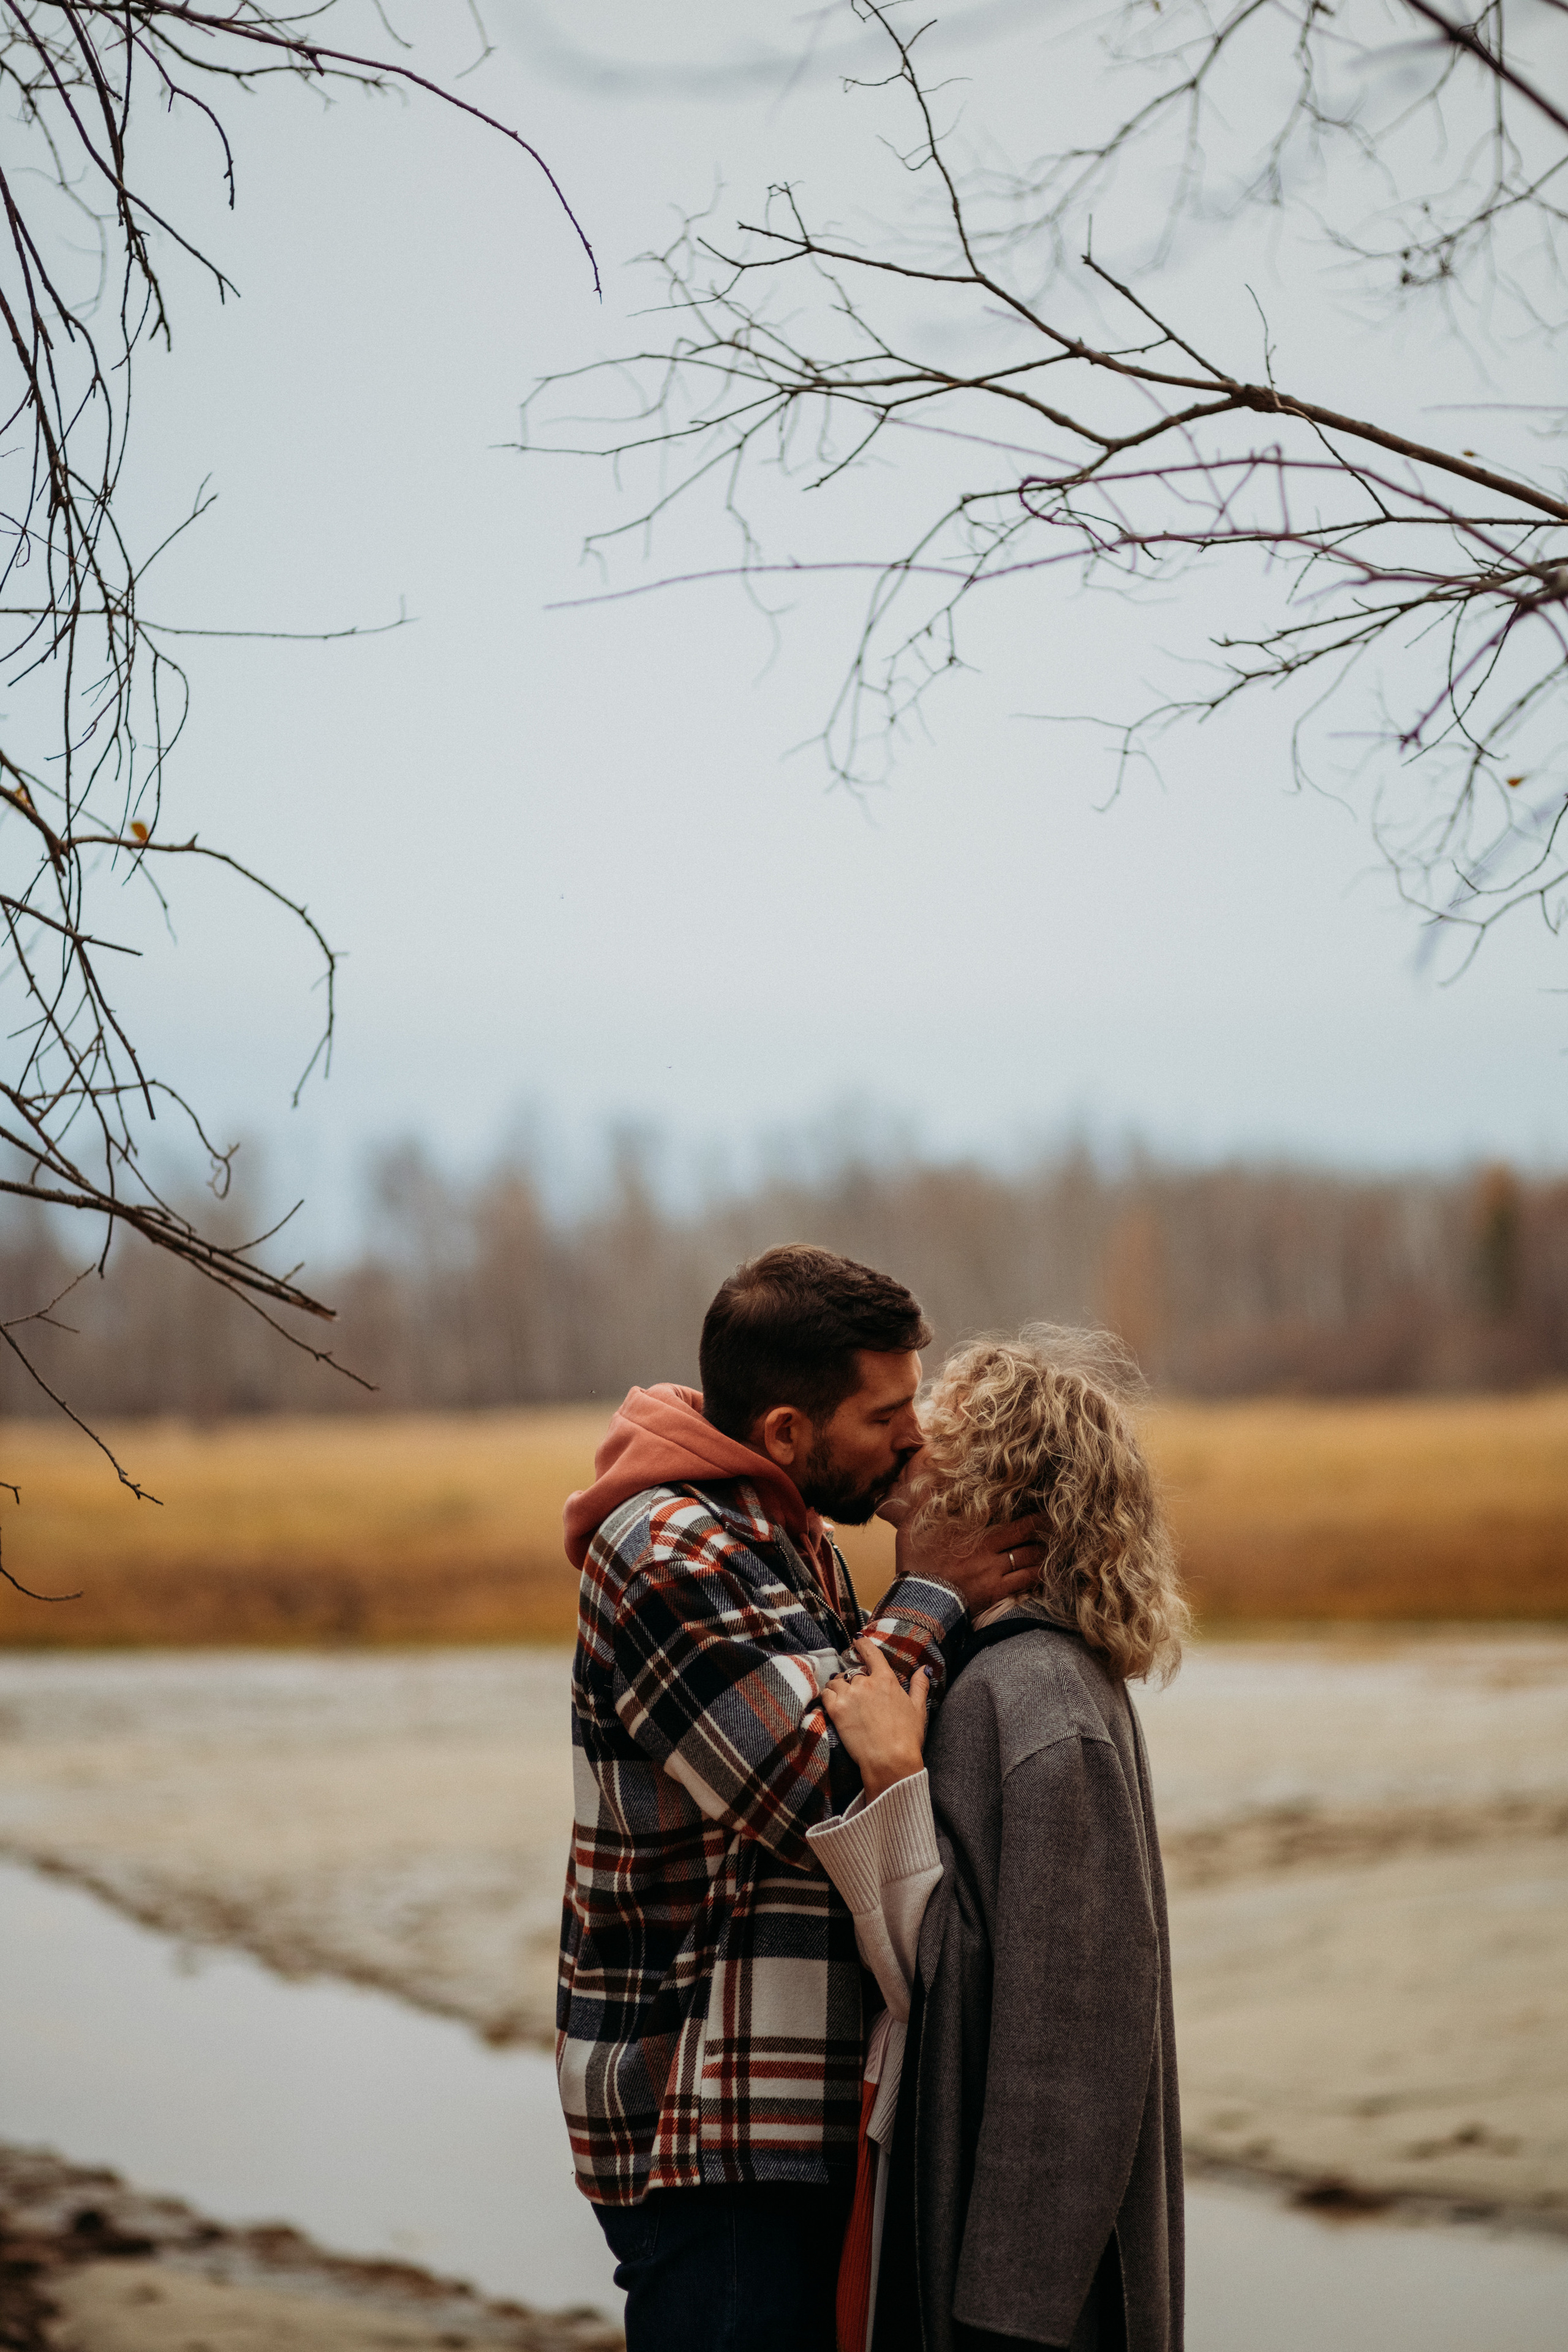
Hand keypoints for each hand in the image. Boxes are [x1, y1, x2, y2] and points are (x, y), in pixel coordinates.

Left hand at [821, 1639, 929, 1800]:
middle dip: (854, 1681)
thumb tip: (924, 1669)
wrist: (890, 1761)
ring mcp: (849, 1696)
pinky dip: (827, 1696)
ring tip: (843, 1698)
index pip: (870, 1653)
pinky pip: (825, 1694)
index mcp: (886, 1680)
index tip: (857, 1640)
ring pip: (836, 1681)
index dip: (862, 1644)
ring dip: (839, 1687)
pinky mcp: (836, 1710)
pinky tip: (832, 1703)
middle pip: (853, 1673)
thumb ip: (919, 1686)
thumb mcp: (919, 1709)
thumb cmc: (907, 1737)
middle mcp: (865, 1683)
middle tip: (857, 1695)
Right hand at [893, 1508, 1045, 1618]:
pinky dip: (1038, 1575)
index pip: (1004, 1514)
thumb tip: (931, 1478)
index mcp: (972, 1531)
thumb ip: (923, 1502)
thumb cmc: (913, 1564)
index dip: (1026, 1510)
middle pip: (1025, 1534)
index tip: (1040, 1504)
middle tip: (1059, 1521)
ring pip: (1029, 1557)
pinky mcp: (996, 1592)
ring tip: (1056, 1545)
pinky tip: (1047, 1571)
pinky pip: (1025, 1581)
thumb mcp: (911, 1527)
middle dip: (1043, 1527)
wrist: (917, 1600)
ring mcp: (994, 1571)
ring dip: (1044, 1551)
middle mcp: (988, 1549)